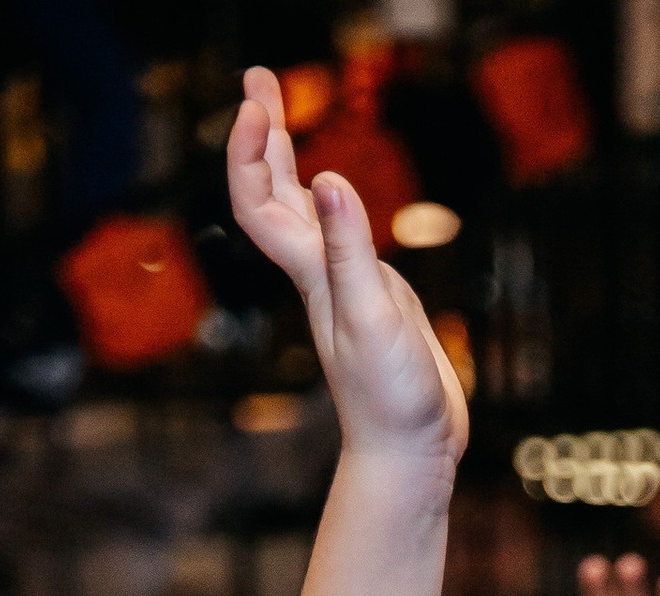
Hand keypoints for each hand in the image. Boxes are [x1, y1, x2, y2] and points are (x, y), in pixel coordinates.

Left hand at [226, 67, 464, 467]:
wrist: (411, 452)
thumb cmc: (390, 397)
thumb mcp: (373, 318)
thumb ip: (351, 251)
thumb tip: (335, 181)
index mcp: (309, 271)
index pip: (257, 198)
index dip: (248, 149)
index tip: (256, 103)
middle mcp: (319, 271)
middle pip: (274, 190)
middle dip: (263, 131)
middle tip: (259, 77)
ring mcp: (345, 284)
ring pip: (303, 208)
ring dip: (286, 158)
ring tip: (278, 112)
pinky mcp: (374, 299)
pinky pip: (340, 235)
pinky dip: (330, 200)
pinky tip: (336, 192)